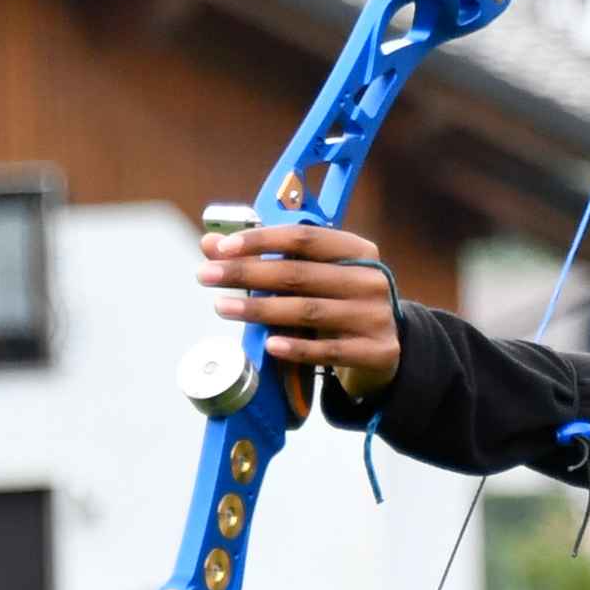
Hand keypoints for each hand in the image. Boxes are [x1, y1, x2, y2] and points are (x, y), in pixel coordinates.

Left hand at [199, 221, 402, 392]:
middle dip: (246, 273)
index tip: (222, 247)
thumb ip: (266, 258)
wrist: (384, 346)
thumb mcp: (312, 275)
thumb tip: (210, 244)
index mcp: (358, 250)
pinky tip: (269, 345)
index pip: (304, 238)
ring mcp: (375, 316)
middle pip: (299, 274)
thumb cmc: (337, 302)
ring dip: (260, 309)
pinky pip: (329, 351)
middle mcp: (370, 280)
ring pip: (309, 311)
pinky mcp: (376, 351)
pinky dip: (297, 348)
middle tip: (205, 275)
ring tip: (222, 307)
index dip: (261, 240)